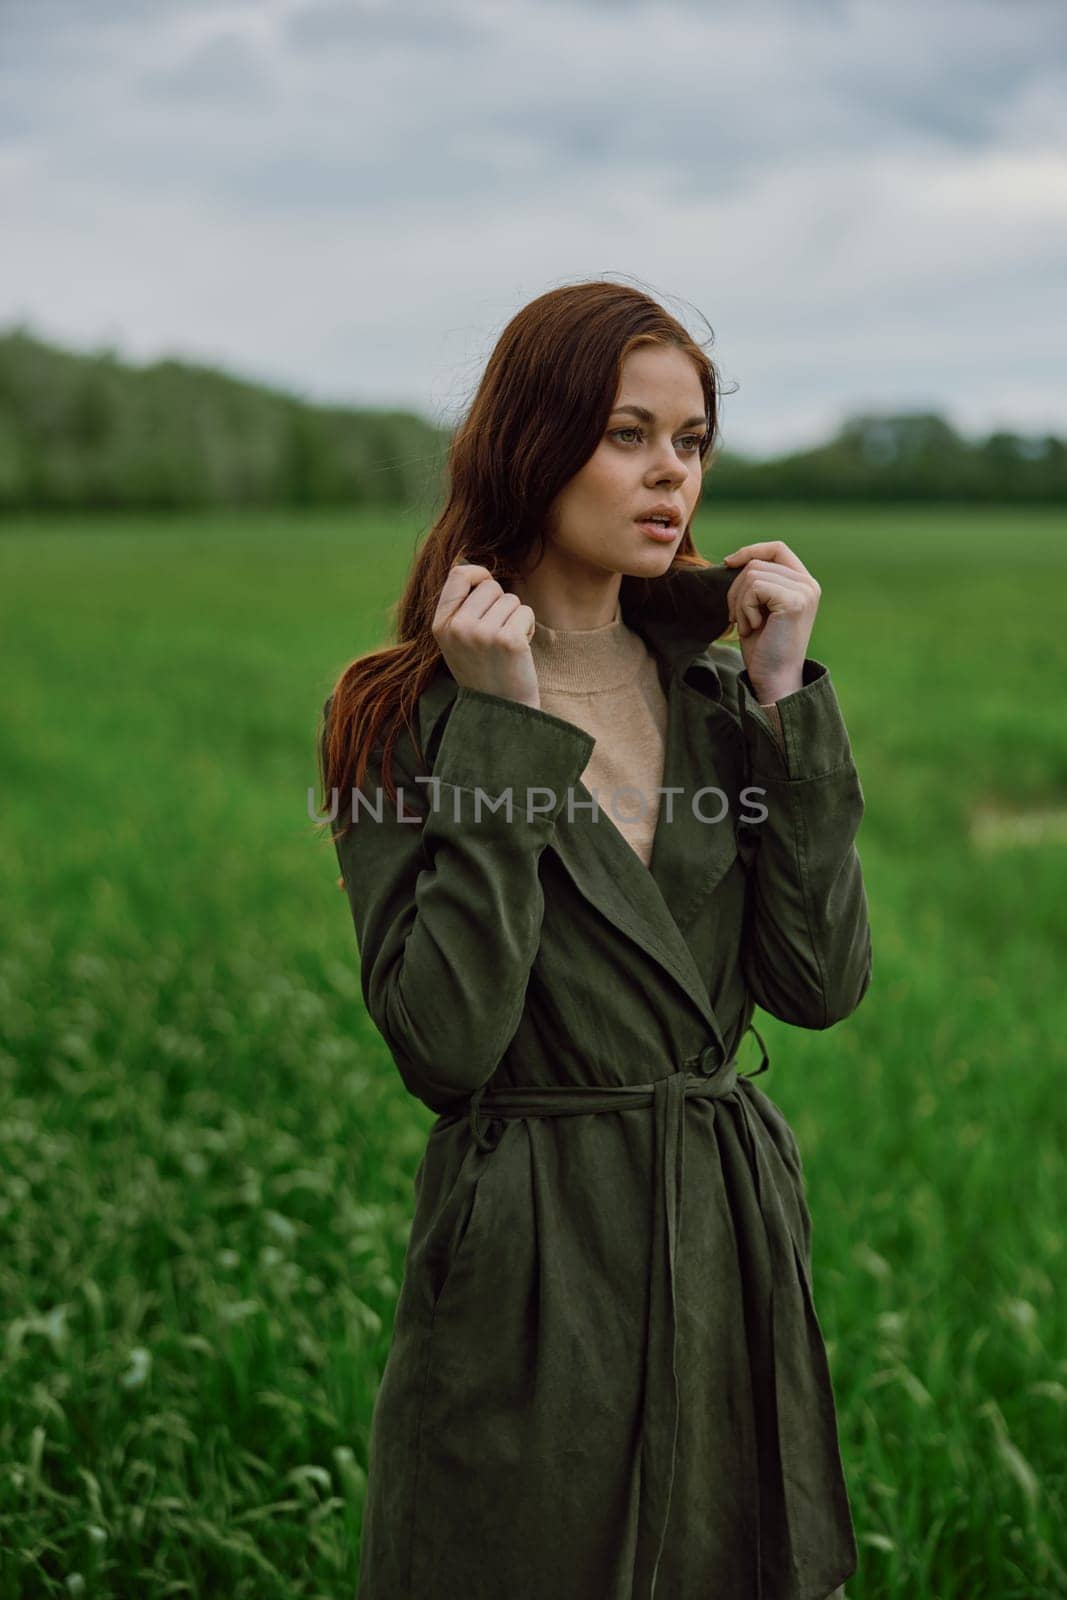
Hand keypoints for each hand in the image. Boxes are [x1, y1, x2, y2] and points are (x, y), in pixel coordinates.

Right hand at [432, 562, 540, 708]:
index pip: (459, 574)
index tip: (488, 586)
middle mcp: (458, 628)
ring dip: (516, 619)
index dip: (479, 574)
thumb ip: (460, 607)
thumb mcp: (458, 640)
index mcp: (440, 626)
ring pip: (511, 599)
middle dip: (501, 604)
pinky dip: (528, 629)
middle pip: (490, 587)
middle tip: (498, 635)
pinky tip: (519, 652)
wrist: (500, 714)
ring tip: (506, 647)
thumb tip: (473, 566)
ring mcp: (482, 634)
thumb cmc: (483, 672)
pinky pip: (525, 612)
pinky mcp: (508, 641)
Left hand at [721, 541, 819, 699]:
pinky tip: (753, 628)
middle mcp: (808, 584)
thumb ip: (758, 582)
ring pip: (752, 574)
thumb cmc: (763, 646)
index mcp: (803, 583)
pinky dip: (745, 608)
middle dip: (736, 589)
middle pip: (757, 563)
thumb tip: (732, 560)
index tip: (728, 563)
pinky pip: (755, 588)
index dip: (750, 550)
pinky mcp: (795, 601)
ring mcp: (804, 591)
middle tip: (737, 618)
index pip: (777, 549)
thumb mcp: (760, 608)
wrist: (774, 677)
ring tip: (748, 625)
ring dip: (739, 602)